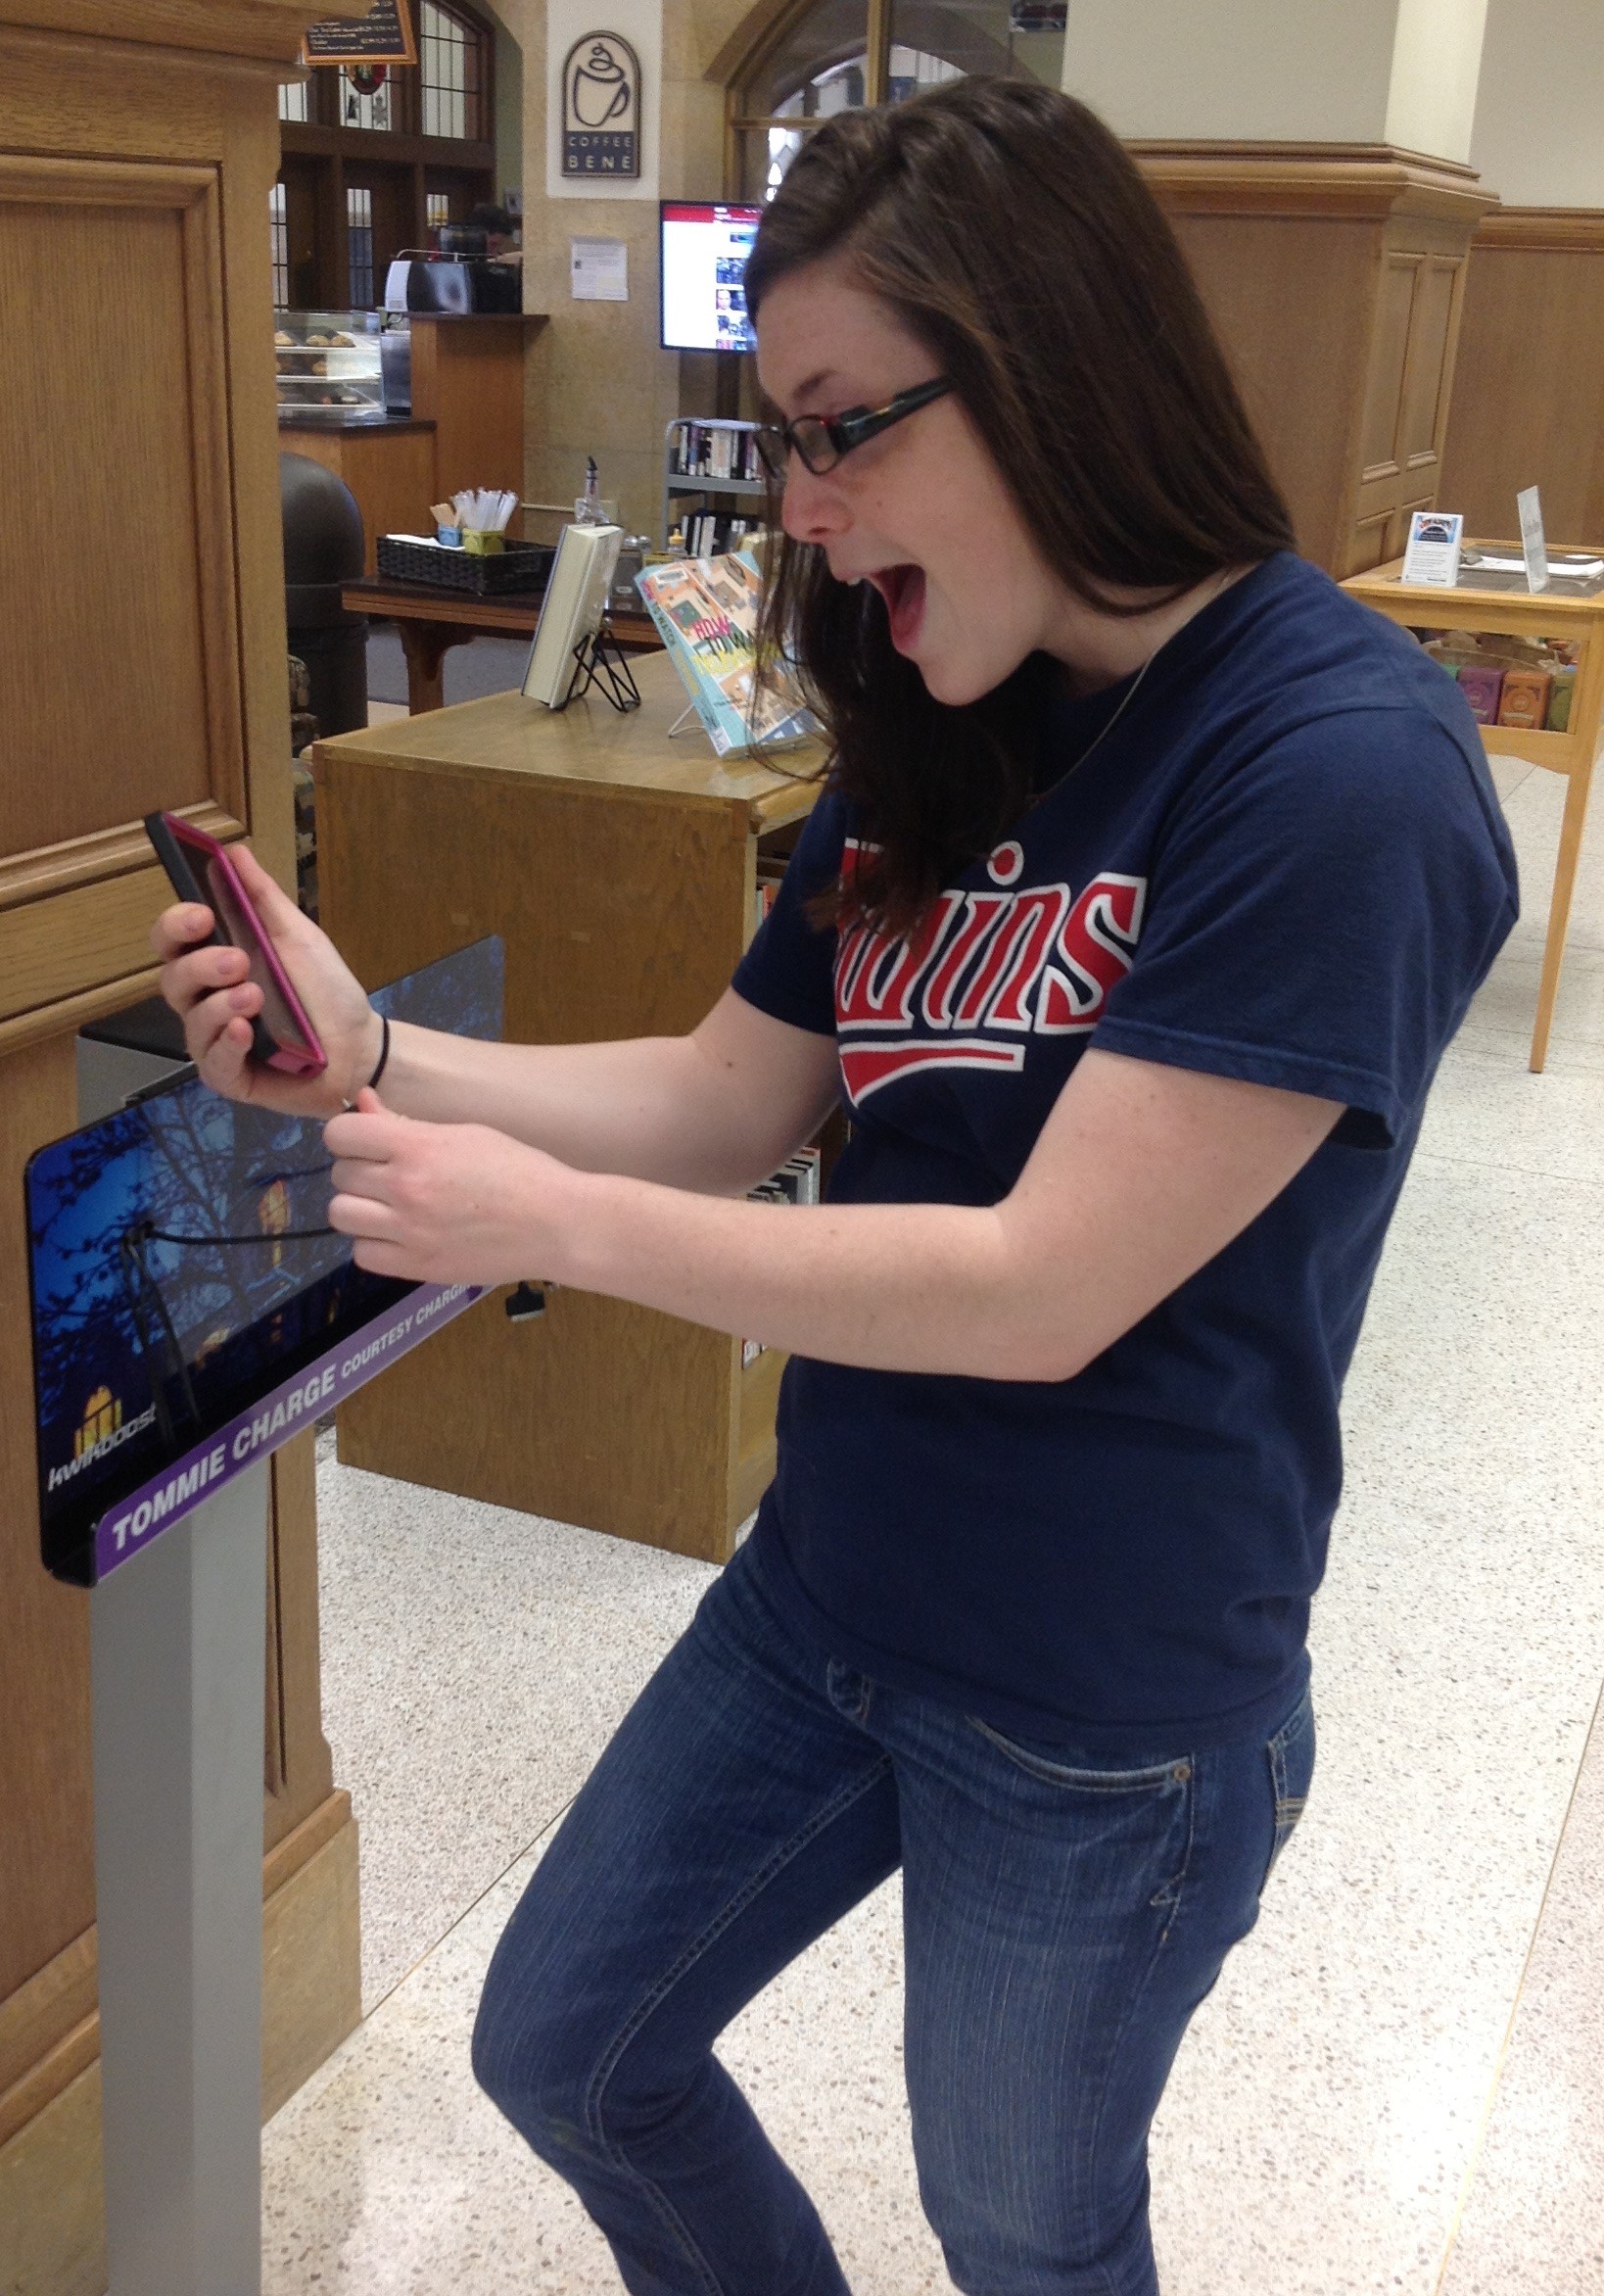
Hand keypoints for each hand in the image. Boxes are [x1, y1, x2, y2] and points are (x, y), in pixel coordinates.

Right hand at [151, 844, 381, 1114]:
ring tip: (254, 995)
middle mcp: (206, 1001)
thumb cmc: (324, 991)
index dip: (176, 926)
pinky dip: (226, 1045)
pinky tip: (245, 1032)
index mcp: (215, 961)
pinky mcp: (231, 1077)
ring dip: (220, 1005)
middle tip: (238, 960)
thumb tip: (233, 852)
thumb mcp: (298, 937)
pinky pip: (213, 1063)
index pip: (173, 941)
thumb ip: (262, 898)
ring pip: (191, 1022)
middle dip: (201, 966)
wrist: (361, 1044)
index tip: (201, 915)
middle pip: (173, 980)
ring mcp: (215, 1041)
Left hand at [324, 1091, 587, 1284]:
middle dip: (360, 1170)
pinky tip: (398, 1235)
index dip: (349, 1135)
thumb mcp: (464, 1134)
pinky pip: (362, 1255)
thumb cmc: (518, 1170)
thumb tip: (362, 1103)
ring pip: (341, 1216)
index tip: (368, 1141)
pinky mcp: (417, 1266)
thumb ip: (405, 1124)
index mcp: (418, 1147)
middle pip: (340, 1175)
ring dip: (360, 1208)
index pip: (341, 1134)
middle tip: (390, 1174)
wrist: (556, 1224)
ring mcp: (408, 1231)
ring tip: (388, 1206)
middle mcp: (405, 1188)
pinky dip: (373, 1244)